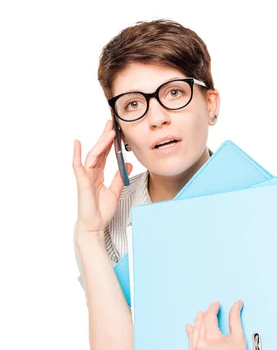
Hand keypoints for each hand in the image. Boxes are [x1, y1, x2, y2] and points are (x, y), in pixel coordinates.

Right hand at [72, 119, 132, 234]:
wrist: (95, 226)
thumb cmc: (102, 212)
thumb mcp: (115, 192)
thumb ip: (119, 178)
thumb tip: (127, 165)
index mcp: (98, 175)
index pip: (105, 155)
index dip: (110, 143)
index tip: (116, 131)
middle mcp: (91, 173)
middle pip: (99, 151)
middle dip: (105, 137)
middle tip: (111, 123)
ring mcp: (86, 177)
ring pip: (93, 156)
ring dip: (100, 143)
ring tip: (108, 132)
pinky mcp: (82, 182)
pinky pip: (78, 166)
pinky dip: (76, 154)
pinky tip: (77, 143)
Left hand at [185, 300, 254, 349]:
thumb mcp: (238, 337)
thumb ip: (235, 318)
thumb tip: (236, 303)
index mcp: (211, 338)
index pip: (209, 316)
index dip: (213, 308)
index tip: (217, 304)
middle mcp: (200, 345)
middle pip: (200, 323)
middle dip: (205, 314)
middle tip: (210, 309)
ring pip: (194, 332)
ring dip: (197, 322)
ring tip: (199, 315)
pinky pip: (190, 343)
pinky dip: (191, 334)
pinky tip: (190, 328)